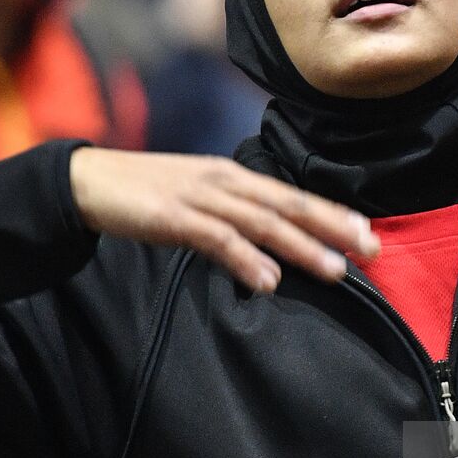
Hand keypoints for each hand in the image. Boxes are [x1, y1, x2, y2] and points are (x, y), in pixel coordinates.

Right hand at [69, 148, 379, 293]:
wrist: (87, 182)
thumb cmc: (145, 194)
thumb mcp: (196, 200)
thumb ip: (231, 219)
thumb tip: (267, 248)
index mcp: (232, 177)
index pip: (291, 195)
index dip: (332, 212)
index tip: (367, 232)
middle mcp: (224, 182)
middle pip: (289, 204)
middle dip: (333, 227)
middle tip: (371, 249)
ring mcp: (200, 197)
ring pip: (262, 222)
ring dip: (301, 247)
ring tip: (335, 270)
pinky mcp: (173, 217)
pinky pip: (218, 239)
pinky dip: (246, 259)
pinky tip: (268, 280)